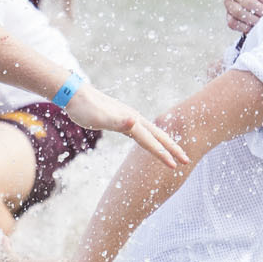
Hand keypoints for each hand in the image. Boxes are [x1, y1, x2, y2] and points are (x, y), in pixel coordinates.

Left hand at [60, 86, 189, 169]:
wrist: (75, 95)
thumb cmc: (86, 108)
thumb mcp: (100, 117)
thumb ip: (118, 121)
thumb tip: (134, 121)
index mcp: (132, 121)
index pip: (151, 141)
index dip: (163, 154)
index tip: (175, 166)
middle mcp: (134, 119)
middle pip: (158, 136)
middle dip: (173, 149)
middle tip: (187, 161)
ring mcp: (129, 118)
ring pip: (152, 133)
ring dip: (164, 144)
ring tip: (174, 154)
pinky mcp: (122, 119)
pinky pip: (142, 132)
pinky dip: (150, 139)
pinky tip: (149, 142)